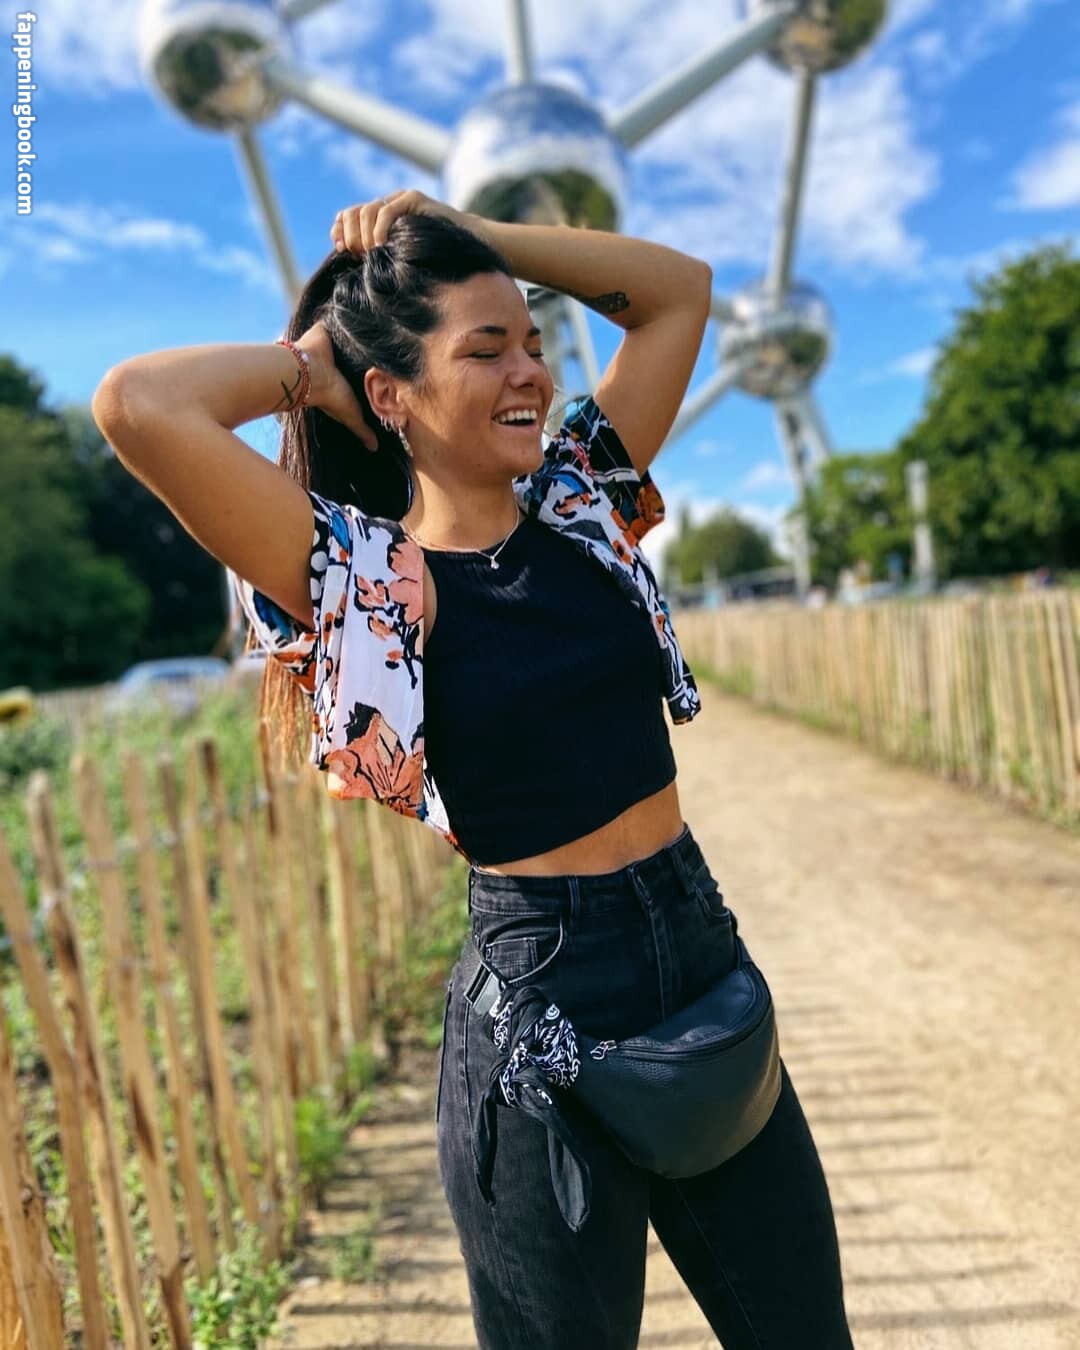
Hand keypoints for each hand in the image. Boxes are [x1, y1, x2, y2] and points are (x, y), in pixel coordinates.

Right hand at [294, 321, 377, 450]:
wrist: (309, 373)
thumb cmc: (329, 395)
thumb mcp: (351, 415)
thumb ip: (362, 430)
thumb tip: (374, 449)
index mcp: (342, 377)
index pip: (361, 372)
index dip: (372, 371)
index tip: (389, 370)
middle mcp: (336, 360)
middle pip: (358, 353)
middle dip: (369, 351)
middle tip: (393, 345)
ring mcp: (330, 343)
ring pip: (351, 335)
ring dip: (361, 332)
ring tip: (384, 326)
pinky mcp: (325, 327)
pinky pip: (339, 317)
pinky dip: (349, 313)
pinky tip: (368, 311)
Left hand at [330, 188, 471, 253]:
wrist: (470, 250)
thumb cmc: (437, 263)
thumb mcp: (399, 262)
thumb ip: (379, 260)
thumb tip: (353, 270)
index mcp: (382, 219)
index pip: (350, 215)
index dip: (339, 229)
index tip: (339, 249)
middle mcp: (389, 205)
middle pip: (353, 212)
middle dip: (349, 235)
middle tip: (356, 255)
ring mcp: (401, 200)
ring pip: (366, 211)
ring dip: (361, 235)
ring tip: (370, 254)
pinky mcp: (414, 200)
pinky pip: (386, 210)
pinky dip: (377, 229)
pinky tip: (379, 245)